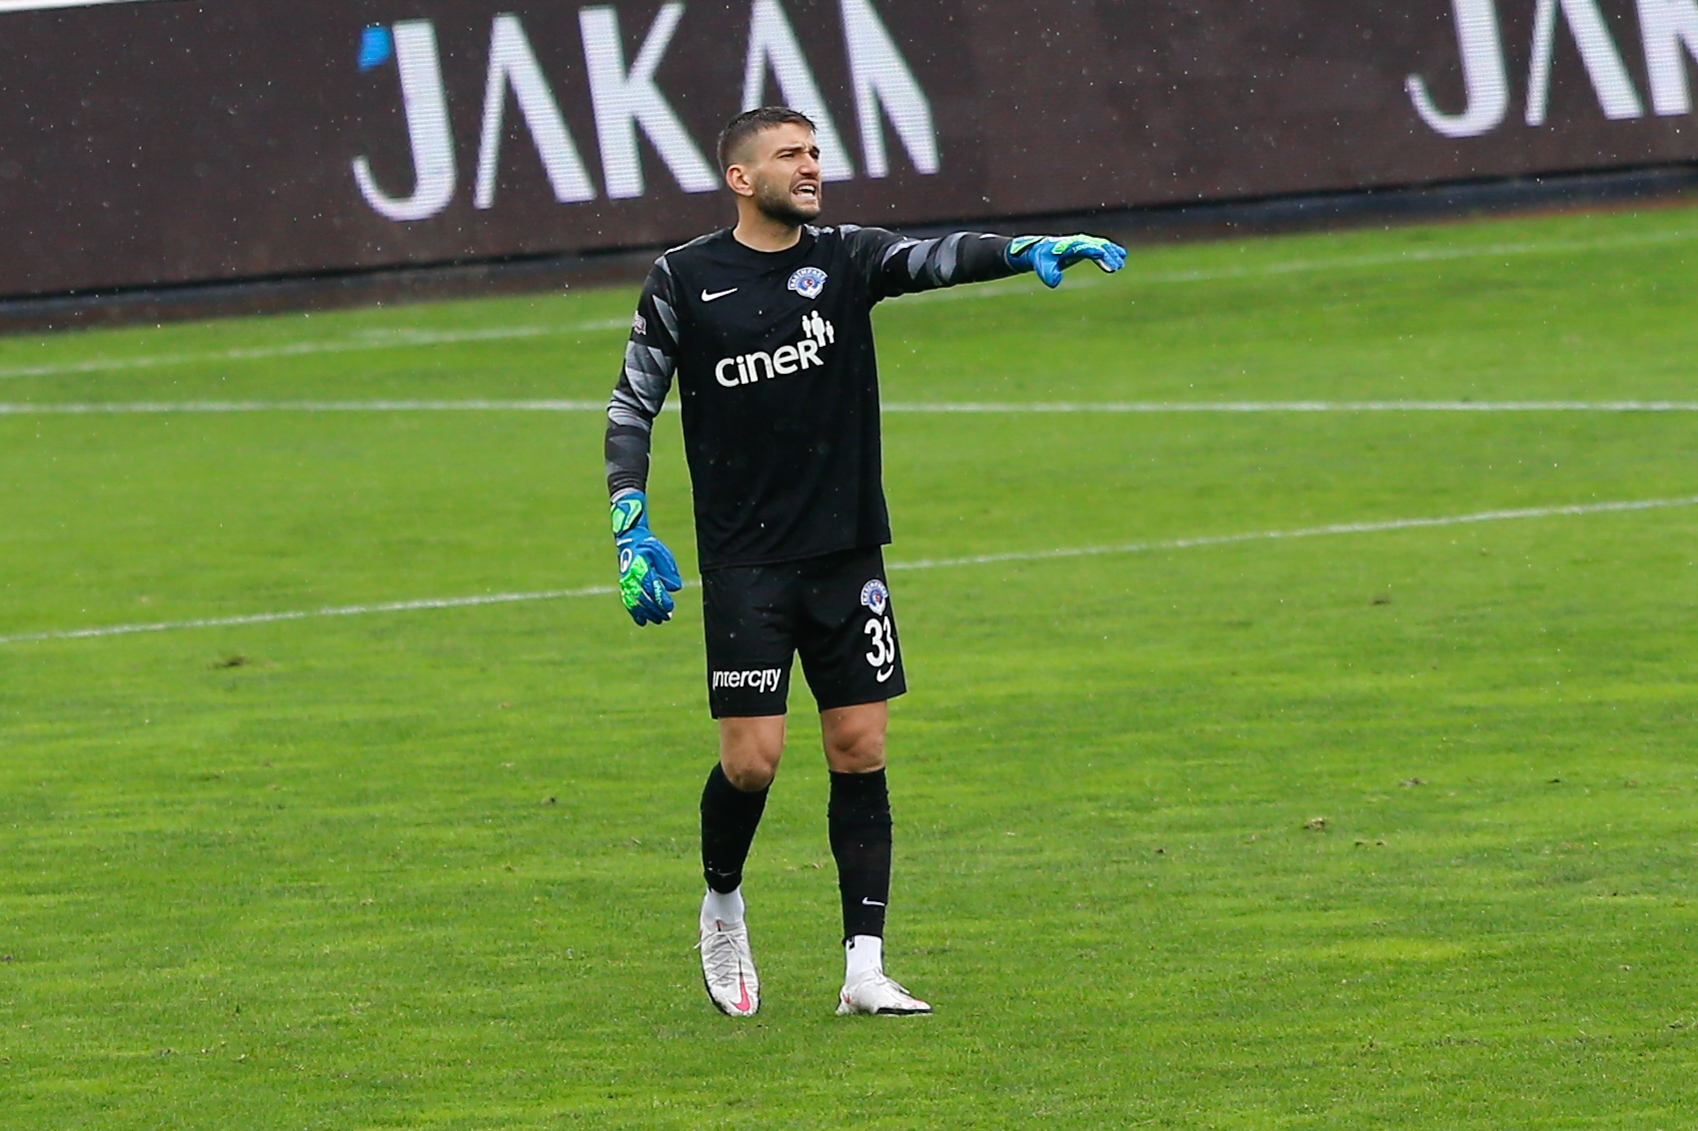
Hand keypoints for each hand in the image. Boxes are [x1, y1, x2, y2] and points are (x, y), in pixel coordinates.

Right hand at [611, 492, 682, 625]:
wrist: (630, 541)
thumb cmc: (649, 547)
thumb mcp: (662, 553)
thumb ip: (669, 570)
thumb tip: (674, 588)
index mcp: (640, 565)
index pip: (651, 585)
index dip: (660, 597)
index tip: (670, 606)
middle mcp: (630, 575)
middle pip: (643, 597)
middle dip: (656, 609)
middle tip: (667, 617)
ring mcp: (625, 582)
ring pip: (635, 602)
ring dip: (647, 613)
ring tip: (659, 620)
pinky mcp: (624, 586)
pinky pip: (628, 602)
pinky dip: (634, 613)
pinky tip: (642, 622)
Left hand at [1006, 235, 1127, 287]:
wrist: (1040, 251)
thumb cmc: (1041, 258)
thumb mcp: (1042, 266)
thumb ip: (1048, 273)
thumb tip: (1055, 282)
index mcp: (1070, 244)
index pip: (1087, 248)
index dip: (1098, 254)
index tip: (1108, 262)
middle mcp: (1079, 241)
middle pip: (1098, 246)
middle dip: (1108, 255)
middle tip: (1117, 267)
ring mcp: (1083, 243)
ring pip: (1102, 246)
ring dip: (1112, 253)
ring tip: (1120, 264)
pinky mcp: (1085, 247)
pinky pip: (1101, 247)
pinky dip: (1111, 251)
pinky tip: (1122, 256)